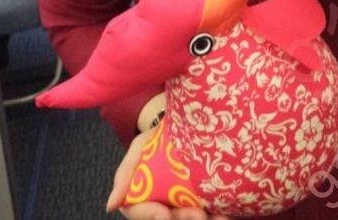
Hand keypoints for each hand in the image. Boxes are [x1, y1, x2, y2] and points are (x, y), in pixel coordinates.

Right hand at [107, 128, 230, 219]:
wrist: (183, 126)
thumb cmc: (156, 139)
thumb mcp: (138, 148)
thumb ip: (124, 174)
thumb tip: (111, 207)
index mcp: (144, 199)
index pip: (142, 213)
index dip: (151, 216)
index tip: (163, 213)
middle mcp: (164, 207)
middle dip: (183, 219)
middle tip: (197, 214)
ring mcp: (184, 205)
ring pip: (189, 218)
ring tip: (216, 216)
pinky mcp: (203, 201)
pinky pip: (209, 213)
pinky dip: (217, 215)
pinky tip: (226, 213)